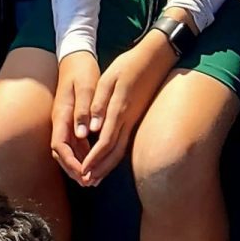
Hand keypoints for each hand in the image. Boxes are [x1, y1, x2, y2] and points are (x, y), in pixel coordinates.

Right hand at [51, 51, 102, 185]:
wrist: (76, 57)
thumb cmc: (81, 71)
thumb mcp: (85, 87)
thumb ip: (83, 110)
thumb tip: (81, 134)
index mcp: (61, 115)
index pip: (60, 146)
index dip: (70, 162)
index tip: (83, 173)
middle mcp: (60, 121)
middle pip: (62, 153)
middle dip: (73, 169)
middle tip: (89, 182)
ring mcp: (65, 121)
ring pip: (68, 149)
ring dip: (78, 164)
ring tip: (93, 178)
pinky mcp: (72, 120)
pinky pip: (75, 142)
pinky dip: (83, 154)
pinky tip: (95, 161)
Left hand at [75, 35, 175, 182]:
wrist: (156, 58)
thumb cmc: (129, 64)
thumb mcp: (110, 78)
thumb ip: (99, 103)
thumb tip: (92, 129)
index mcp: (119, 110)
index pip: (105, 141)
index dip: (94, 159)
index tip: (83, 172)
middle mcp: (128, 119)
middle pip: (114, 151)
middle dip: (100, 168)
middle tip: (87, 182)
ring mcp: (134, 119)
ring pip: (121, 149)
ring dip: (107, 165)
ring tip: (95, 178)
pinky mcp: (136, 116)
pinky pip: (124, 141)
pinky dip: (114, 154)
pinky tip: (108, 160)